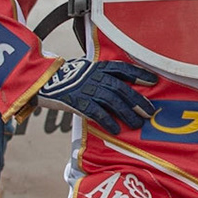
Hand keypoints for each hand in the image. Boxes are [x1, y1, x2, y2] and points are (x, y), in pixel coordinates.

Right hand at [35, 58, 157, 132]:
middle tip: (149, 112)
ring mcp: (86, 89)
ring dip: (126, 113)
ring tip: (137, 124)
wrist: (44, 82)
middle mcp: (95, 77)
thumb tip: (124, 91)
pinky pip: (96, 112)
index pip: (123, 68)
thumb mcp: (88, 71)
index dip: (139, 74)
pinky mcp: (77, 101)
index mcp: (99, 67)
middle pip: (121, 88)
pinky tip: (116, 130)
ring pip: (112, 101)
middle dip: (137, 100)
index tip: (153, 81)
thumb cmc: (69, 78)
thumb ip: (104, 77)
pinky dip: (108, 121)